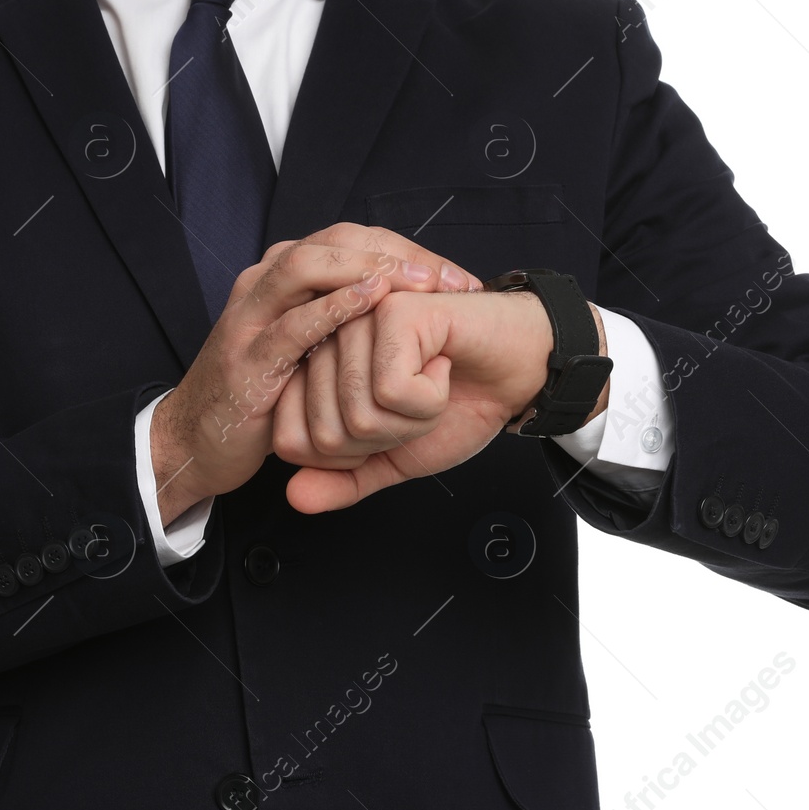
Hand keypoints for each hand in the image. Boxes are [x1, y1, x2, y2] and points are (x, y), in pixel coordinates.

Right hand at [149, 224, 483, 523]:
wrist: (195, 441)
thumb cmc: (262, 395)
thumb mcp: (308, 346)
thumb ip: (343, 319)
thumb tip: (413, 306)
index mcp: (281, 277)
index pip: (350, 240)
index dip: (407, 252)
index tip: (456, 277)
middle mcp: (262, 284)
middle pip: (333, 241)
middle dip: (394, 254)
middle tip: (444, 276)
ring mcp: (250, 318)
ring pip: (306, 267)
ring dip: (365, 269)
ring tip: (415, 281)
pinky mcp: (247, 359)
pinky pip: (292, 325)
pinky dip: (333, 309)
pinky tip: (371, 304)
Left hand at [273, 289, 607, 513]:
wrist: (517, 372)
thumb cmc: (458, 404)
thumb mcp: (393, 458)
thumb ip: (343, 479)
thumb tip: (295, 497)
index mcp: (314, 373)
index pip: (291, 443)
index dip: (349, 456)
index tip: (388, 425)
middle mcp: (324, 342)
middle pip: (327, 435)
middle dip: (387, 439)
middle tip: (418, 402)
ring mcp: (354, 320)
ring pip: (358, 415)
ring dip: (412, 419)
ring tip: (432, 380)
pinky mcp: (391, 311)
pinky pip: (391, 391)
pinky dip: (430, 398)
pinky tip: (443, 363)